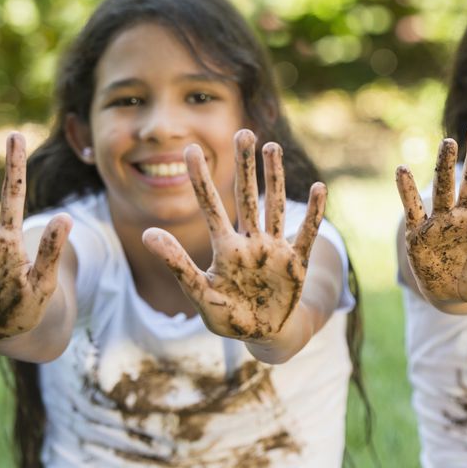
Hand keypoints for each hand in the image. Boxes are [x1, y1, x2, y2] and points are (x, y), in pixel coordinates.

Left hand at [142, 130, 325, 339]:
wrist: (265, 335)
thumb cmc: (230, 318)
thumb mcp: (200, 293)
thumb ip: (177, 264)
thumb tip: (148, 233)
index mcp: (225, 249)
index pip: (210, 207)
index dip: (200, 179)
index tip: (189, 149)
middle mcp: (250, 242)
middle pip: (246, 197)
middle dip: (245, 166)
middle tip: (242, 132)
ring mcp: (275, 249)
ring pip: (275, 206)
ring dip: (274, 178)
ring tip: (272, 147)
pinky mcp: (297, 262)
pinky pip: (307, 233)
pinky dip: (314, 212)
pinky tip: (318, 187)